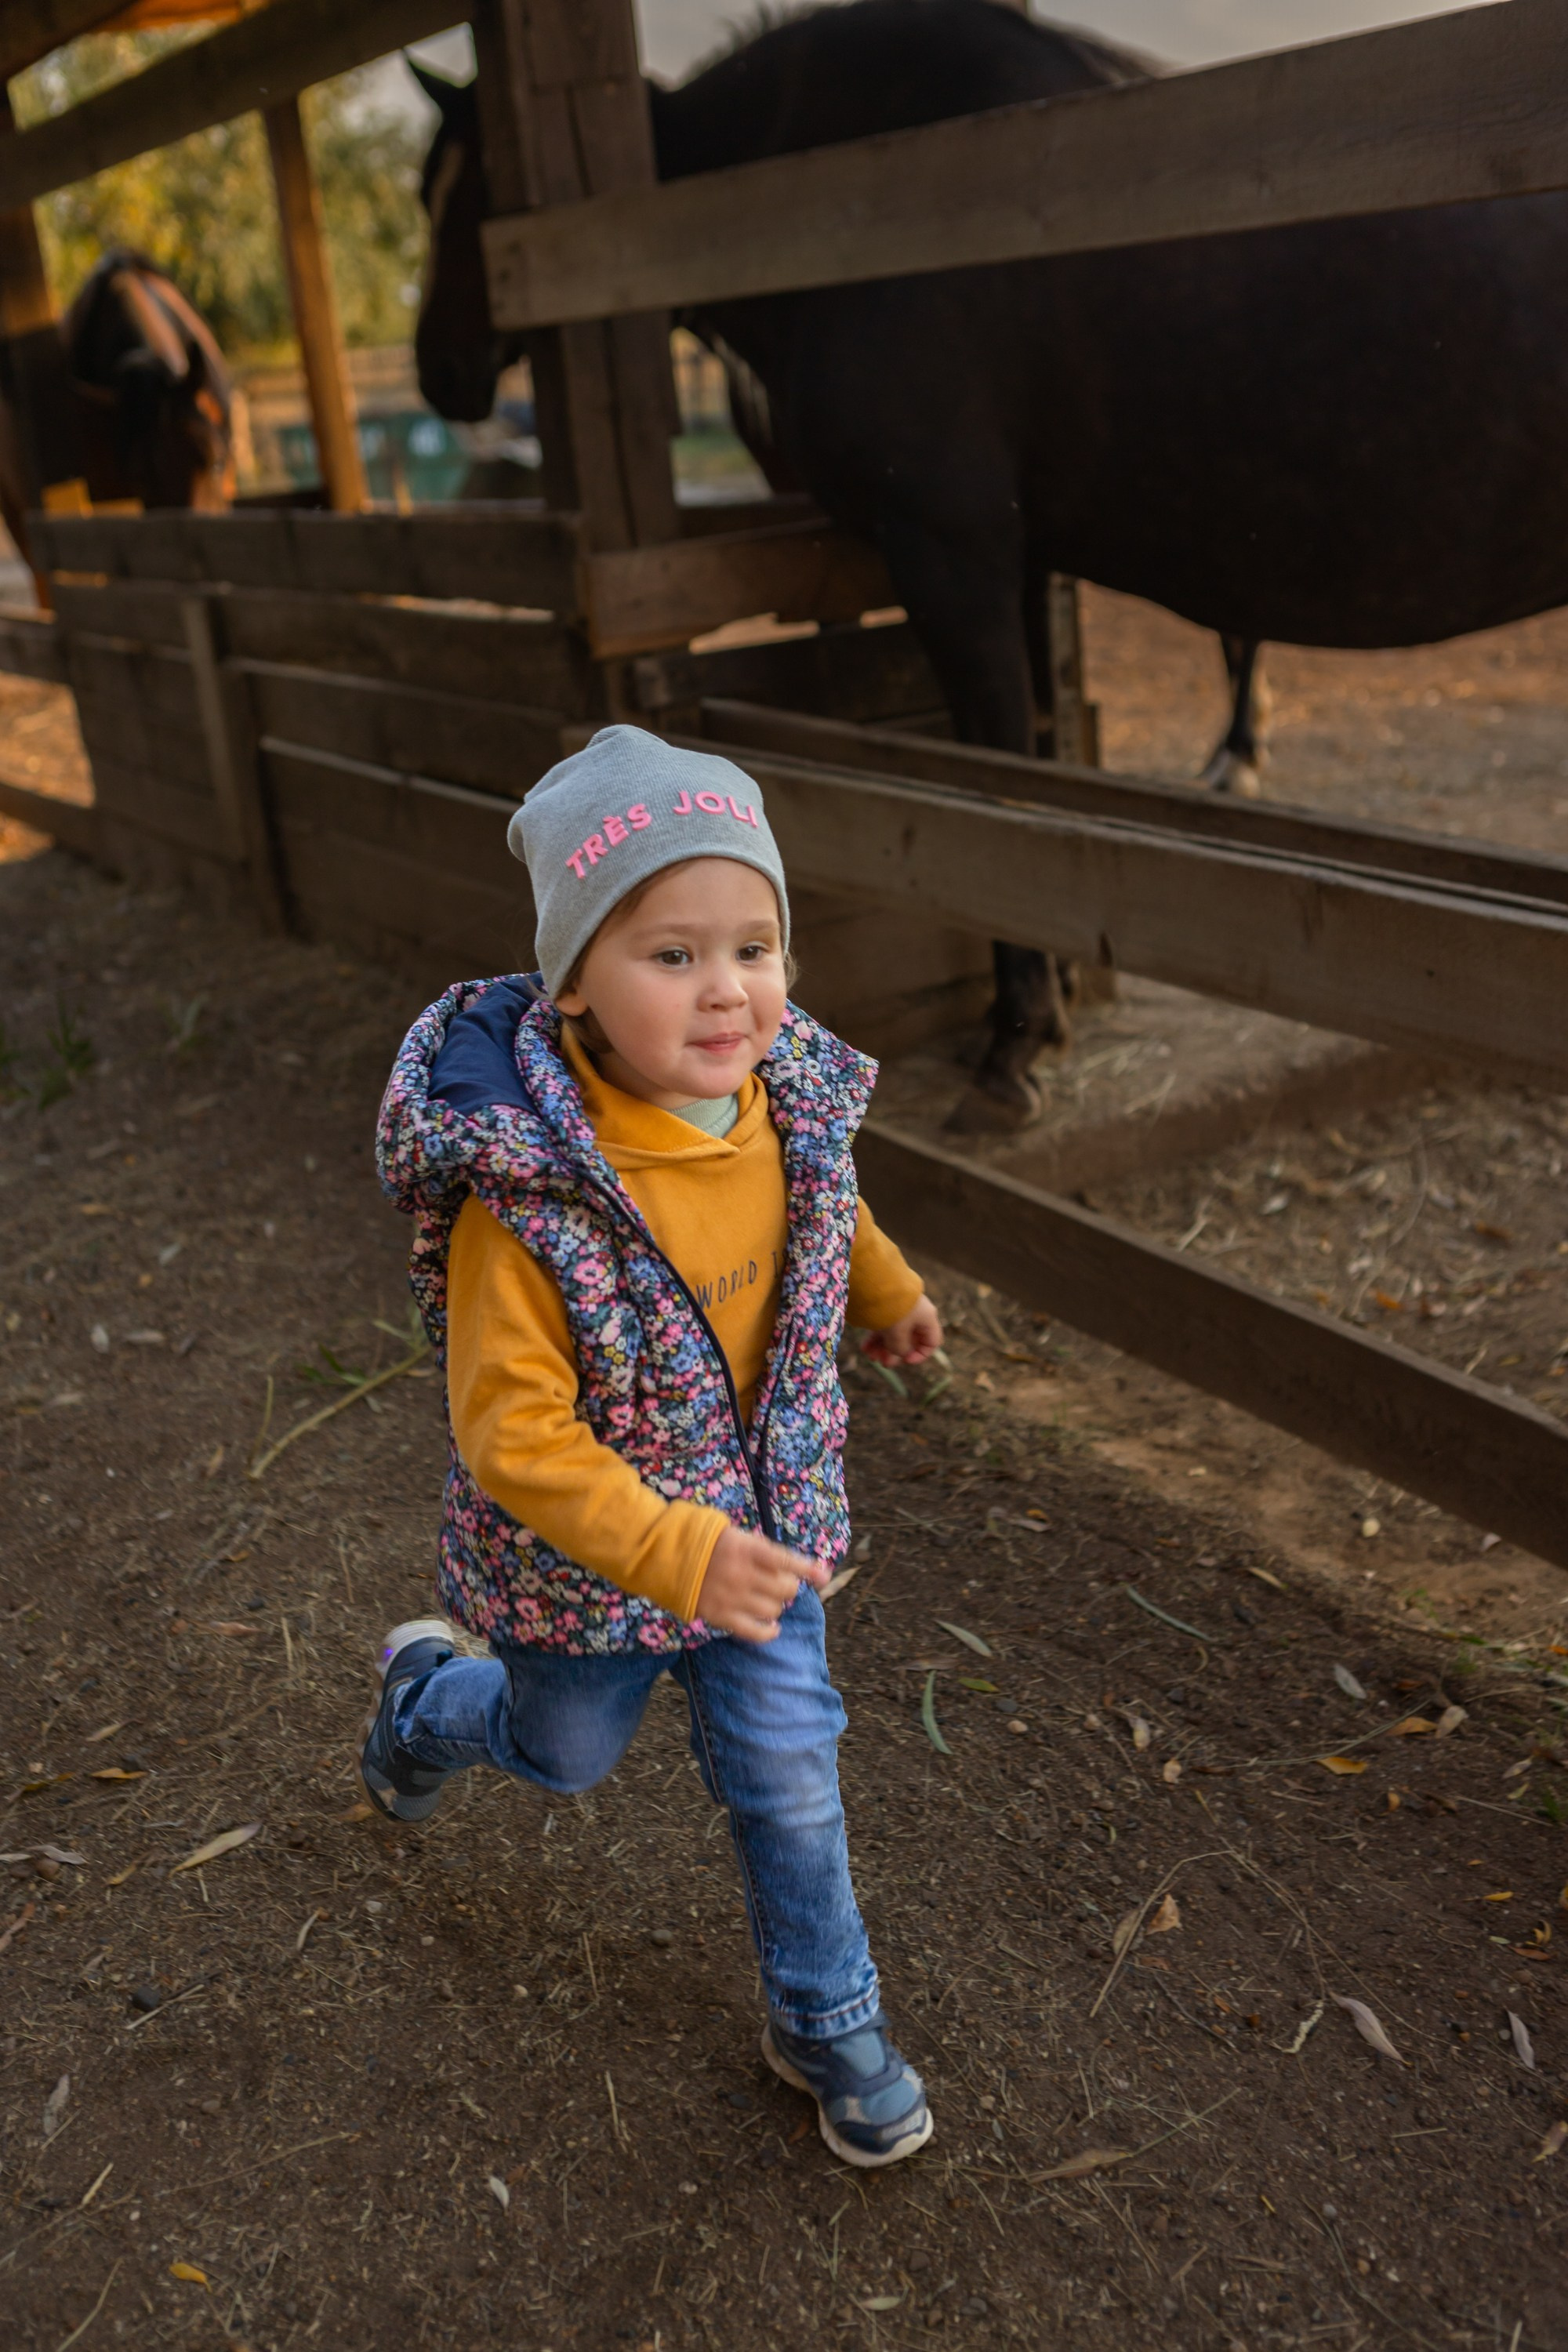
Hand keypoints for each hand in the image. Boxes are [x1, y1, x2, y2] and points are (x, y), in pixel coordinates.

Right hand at [696, 1527, 827, 1642]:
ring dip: (776, 1607)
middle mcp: (744, 1575)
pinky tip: (772, 1628)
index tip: (823, 1576)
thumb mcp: (733, 1533)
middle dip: (788, 1587)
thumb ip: (758, 1547)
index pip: (787, 1561)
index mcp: (748, 1549)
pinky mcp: (720, 1617)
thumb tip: (785, 1562)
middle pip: (786, 1589)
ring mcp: (733, 1598)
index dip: (809, 1569)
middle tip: (778, 1584)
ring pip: (773, 1611)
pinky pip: (753, 1632)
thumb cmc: (702, 1541)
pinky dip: (767, 1633)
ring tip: (768, 1601)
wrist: (663, 1555)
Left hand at [862, 1293, 943, 1368]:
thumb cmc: (893, 1310)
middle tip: (882, 1363)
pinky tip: (865, 1347)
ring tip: (870, 1356)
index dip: (920, 1355)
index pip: (931, 1342)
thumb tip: (900, 1353)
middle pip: (909, 1340)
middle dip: (894, 1353)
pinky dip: (875, 1337)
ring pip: (894, 1333)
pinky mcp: (887, 1305)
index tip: (905, 1360)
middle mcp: (916, 1314)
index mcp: (927, 1319)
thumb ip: (901, 1349)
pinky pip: (883, 1325)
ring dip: (883, 1347)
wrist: (877, 1282)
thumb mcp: (898, 1335)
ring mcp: (901, 1309)